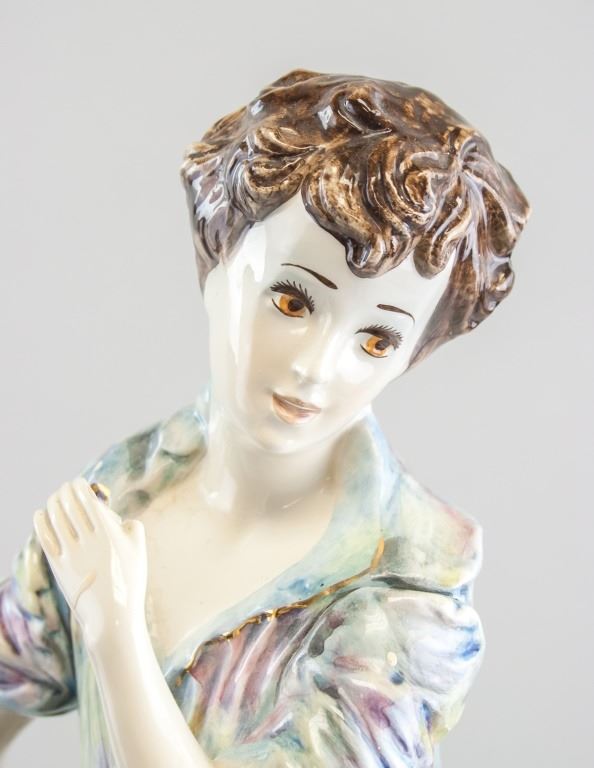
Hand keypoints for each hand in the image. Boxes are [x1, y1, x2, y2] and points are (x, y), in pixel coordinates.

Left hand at [33, 477, 146, 646]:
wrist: (113, 616)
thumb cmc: (129, 581)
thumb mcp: (140, 551)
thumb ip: (132, 527)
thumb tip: (117, 517)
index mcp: (109, 533)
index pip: (87, 500)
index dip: (79, 487)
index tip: (77, 483)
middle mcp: (88, 540)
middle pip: (69, 506)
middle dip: (65, 492)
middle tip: (65, 488)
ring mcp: (71, 553)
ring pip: (56, 518)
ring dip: (53, 502)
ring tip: (55, 498)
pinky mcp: (59, 566)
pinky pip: (45, 537)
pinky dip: (41, 522)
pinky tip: (41, 514)